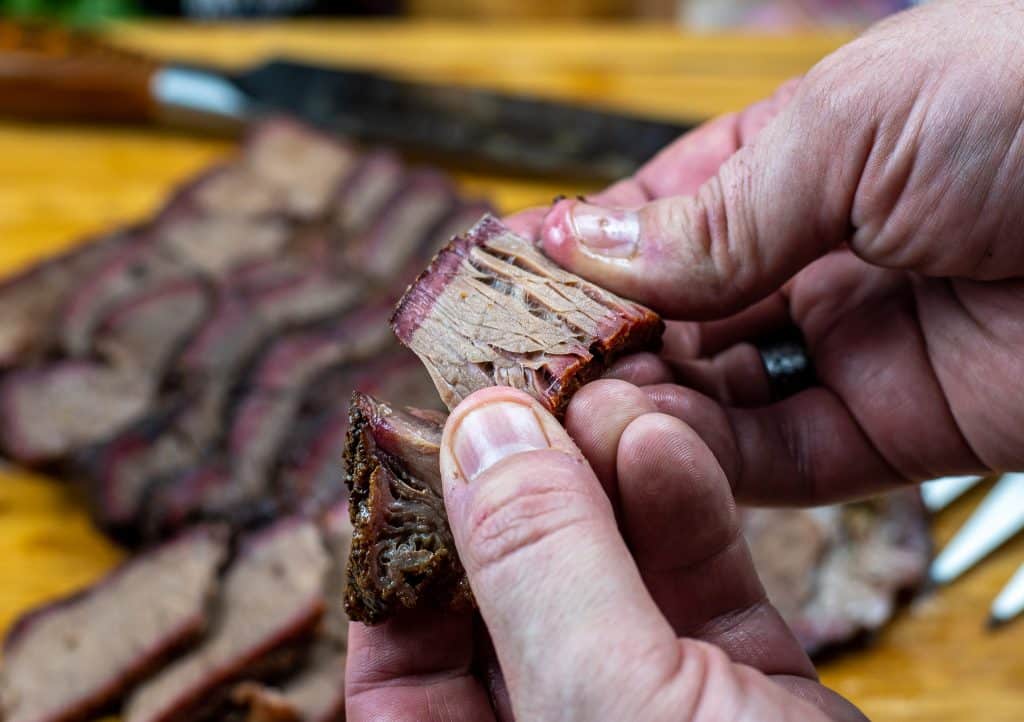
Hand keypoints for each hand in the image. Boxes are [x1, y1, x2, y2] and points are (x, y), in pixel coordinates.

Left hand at [346, 385, 866, 720]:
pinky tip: (667, 446)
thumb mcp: (611, 712)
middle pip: (507, 603)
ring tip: (601, 402)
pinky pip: (697, 589)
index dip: (405, 554)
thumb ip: (540, 569)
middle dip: (518, 495)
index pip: (399, 669)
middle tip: (519, 400)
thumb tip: (478, 434)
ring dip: (605, 482)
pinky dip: (684, 511)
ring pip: (607, 580)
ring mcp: (654, 721)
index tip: (423, 451)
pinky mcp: (745, 696)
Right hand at [515, 0, 1023, 504]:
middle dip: (598, 341)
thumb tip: (584, 248)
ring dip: (643, 404)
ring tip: (573, 413)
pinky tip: (653, 446)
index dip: (578, 254)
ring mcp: (849, 345)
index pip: (657, 218)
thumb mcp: (856, 127)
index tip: (501, 287)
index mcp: (799, 159)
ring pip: (713, 392)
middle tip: (520, 370)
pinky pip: (781, 455)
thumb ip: (718, 210)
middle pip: (673, 314)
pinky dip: (713, 456)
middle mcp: (814, 253)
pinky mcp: (895, 430)